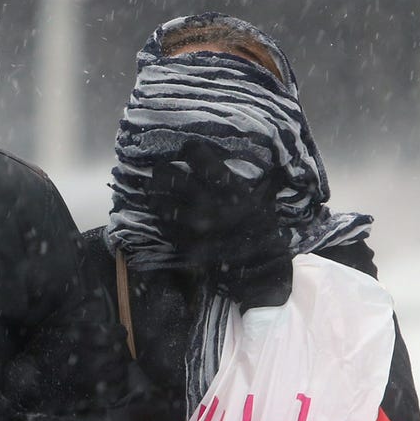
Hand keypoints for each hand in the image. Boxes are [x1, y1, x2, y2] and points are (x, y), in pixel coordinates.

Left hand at [144, 140, 292, 310]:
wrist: (261, 270)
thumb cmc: (265, 231)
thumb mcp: (264, 198)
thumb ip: (252, 177)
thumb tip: (258, 156)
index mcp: (228, 186)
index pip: (196, 155)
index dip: (189, 150)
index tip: (187, 151)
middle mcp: (207, 202)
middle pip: (168, 175)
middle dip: (163, 171)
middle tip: (163, 171)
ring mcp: (192, 225)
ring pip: (158, 200)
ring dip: (155, 194)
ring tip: (156, 191)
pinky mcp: (183, 244)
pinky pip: (161, 225)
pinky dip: (160, 218)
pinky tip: (164, 216)